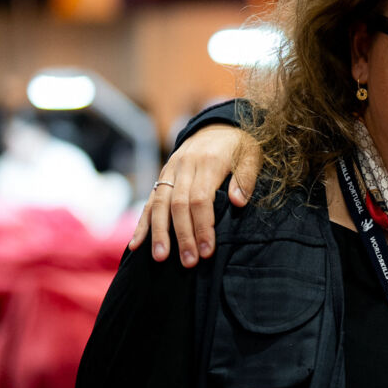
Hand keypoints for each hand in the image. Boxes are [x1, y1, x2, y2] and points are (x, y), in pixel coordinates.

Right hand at [129, 125, 259, 266]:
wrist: (219, 125)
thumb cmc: (240, 146)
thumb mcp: (251, 155)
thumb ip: (246, 178)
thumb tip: (238, 202)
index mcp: (208, 163)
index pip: (201, 199)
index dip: (202, 226)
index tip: (207, 250)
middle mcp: (184, 167)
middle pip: (178, 205)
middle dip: (182, 236)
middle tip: (188, 262)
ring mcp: (170, 171)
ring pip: (159, 204)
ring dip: (159, 233)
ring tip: (160, 258)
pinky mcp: (162, 176)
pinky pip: (150, 201)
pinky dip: (142, 224)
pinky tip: (136, 245)